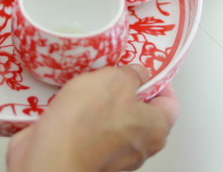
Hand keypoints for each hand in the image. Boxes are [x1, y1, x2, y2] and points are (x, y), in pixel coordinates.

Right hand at [7, 66, 178, 171]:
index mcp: (156, 129)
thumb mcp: (116, 79)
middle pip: (142, 111)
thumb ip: (133, 73)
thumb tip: (138, 73)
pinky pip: (94, 129)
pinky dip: (87, 114)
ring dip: (104, 101)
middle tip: (115, 72)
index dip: (160, 82)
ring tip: (90, 84)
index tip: (147, 68)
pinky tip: (75, 101)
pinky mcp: (91, 154)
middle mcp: (140, 147)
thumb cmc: (87, 120)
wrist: (51, 153)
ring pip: (116, 119)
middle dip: (128, 89)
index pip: (170, 103)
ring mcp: (115, 154)